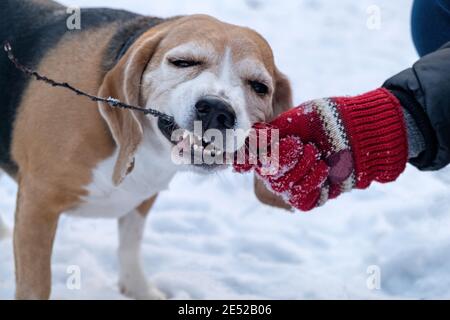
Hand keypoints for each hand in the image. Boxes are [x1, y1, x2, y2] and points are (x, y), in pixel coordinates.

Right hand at [234, 88, 407, 210]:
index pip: (252, 161)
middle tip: (306, 147)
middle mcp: (282, 168)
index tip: (283, 144)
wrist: (359, 129)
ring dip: (301, 169)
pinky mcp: (314, 196)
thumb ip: (266, 135)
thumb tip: (241, 151)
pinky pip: (301, 199)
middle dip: (286, 160)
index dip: (259, 157)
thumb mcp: (293, 121)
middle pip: (269, 176)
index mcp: (273, 149)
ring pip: (284, 188)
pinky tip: (322, 170)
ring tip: (316, 154)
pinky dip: (311, 184)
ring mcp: (297, 183)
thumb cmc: (326, 119)